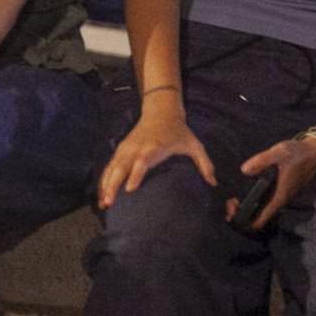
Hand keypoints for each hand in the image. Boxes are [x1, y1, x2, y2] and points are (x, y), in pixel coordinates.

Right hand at [96, 96, 216, 209]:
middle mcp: (137, 148)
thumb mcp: (195, 145)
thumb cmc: (179, 131)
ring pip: (112, 168)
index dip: (135, 174)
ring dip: (106, 185)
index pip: (142, 161)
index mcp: (154, 147)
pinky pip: (110, 166)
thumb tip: (213, 184)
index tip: (129, 189)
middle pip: (121, 166)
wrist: (161, 112)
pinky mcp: (121, 150)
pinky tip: (102, 195)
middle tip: (110, 202)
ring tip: (104, 204)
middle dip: (113, 184)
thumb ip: (204, 164)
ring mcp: (126, 148)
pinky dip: (104, 180)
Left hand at [233, 132, 315, 232]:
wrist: (315, 151)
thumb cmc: (297, 153)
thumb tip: (244, 170)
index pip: (261, 220)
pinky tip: (244, 190)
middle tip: (228, 203)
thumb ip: (261, 161)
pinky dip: (254, 199)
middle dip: (242, 213)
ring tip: (232, 198)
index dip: (245, 221)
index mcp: (279, 197)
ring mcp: (281, 196)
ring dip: (247, 206)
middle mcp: (280, 201)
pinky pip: (265, 200)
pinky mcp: (281, 190)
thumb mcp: (278, 153)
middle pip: (259, 216)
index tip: (232, 214)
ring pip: (262, 208)